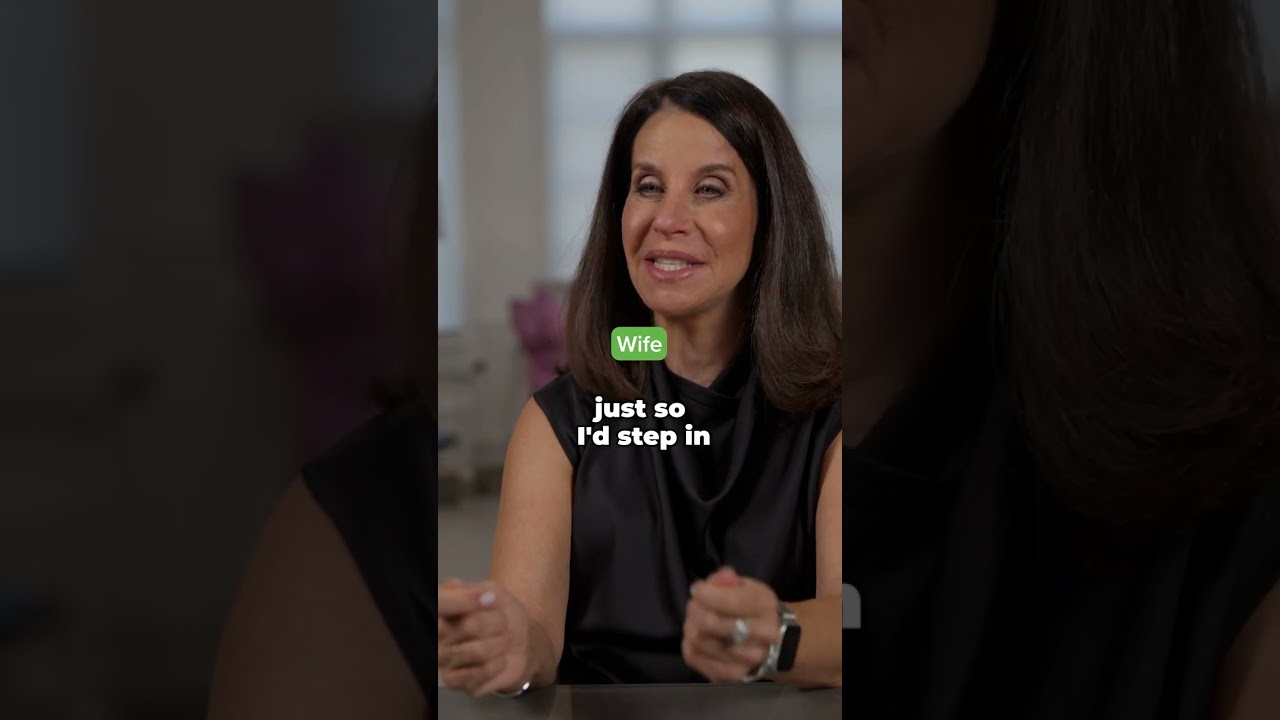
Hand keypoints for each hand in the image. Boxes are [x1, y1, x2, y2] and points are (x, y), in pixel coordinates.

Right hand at [437, 578, 531, 695]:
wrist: (519, 641)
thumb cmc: (501, 614)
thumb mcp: (494, 592)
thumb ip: (476, 589)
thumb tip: (458, 588)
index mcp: (441, 609)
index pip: (440, 602)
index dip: (465, 601)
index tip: (490, 599)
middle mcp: (435, 635)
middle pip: (471, 626)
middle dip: (498, 623)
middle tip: (502, 623)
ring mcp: (442, 660)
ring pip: (477, 652)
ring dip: (500, 645)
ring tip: (502, 642)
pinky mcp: (454, 681)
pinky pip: (480, 673)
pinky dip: (498, 665)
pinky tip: (497, 660)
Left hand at [681, 567, 780, 682]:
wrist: (775, 645)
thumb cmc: (755, 610)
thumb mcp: (747, 587)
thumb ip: (728, 580)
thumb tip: (716, 581)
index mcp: (766, 607)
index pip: (729, 601)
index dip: (705, 593)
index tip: (698, 589)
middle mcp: (762, 636)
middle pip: (710, 622)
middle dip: (695, 609)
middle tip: (694, 604)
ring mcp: (748, 660)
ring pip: (700, 640)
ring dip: (691, 625)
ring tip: (696, 620)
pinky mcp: (731, 675)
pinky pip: (694, 657)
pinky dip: (689, 643)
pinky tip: (697, 637)